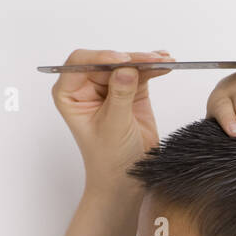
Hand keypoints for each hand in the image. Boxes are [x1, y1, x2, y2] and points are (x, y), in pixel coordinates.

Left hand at [51, 48, 176, 191]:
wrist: (126, 178)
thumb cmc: (109, 158)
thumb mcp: (113, 127)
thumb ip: (120, 96)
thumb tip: (126, 69)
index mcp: (70, 94)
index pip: (80, 63)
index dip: (101, 58)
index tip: (123, 61)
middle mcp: (87, 86)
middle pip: (108, 60)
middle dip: (131, 58)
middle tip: (152, 60)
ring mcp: (109, 87)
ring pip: (126, 63)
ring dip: (146, 61)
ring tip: (165, 61)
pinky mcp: (129, 90)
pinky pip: (141, 72)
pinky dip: (153, 68)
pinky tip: (165, 65)